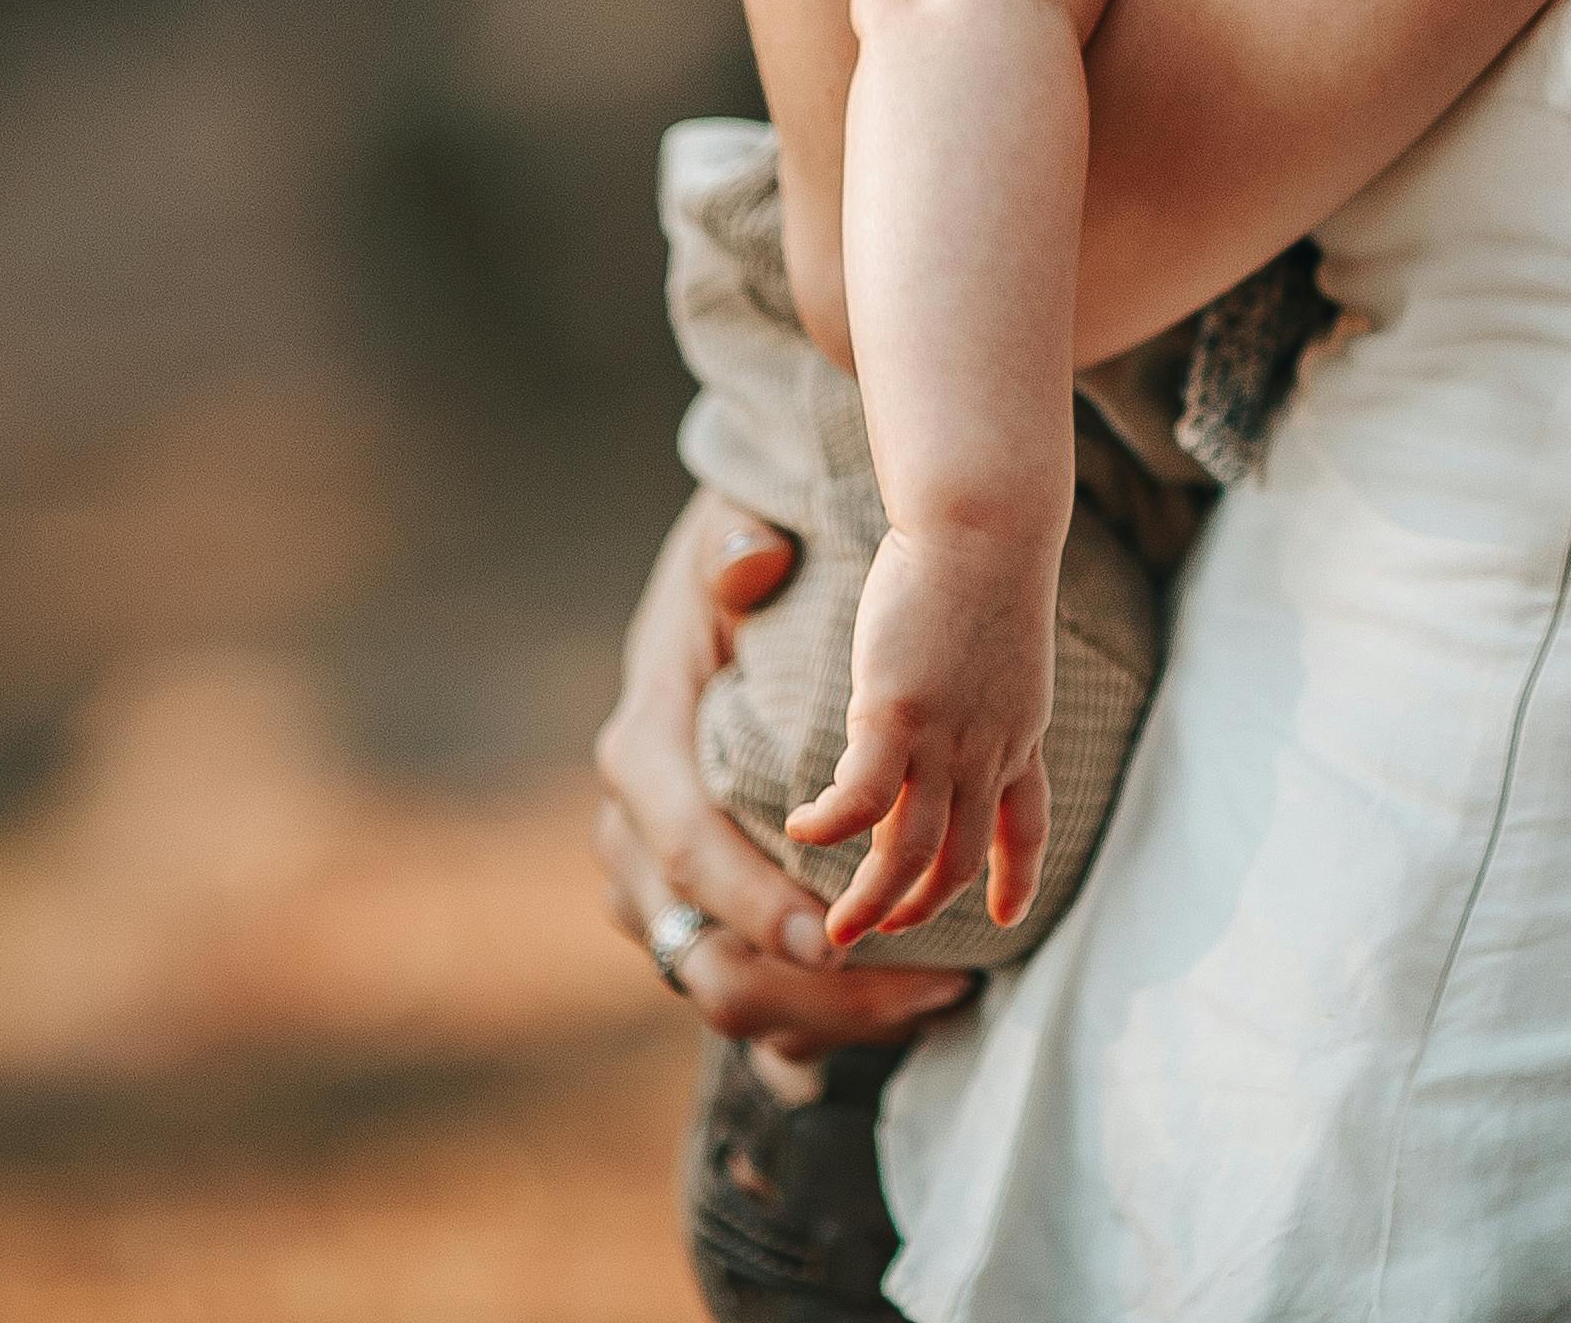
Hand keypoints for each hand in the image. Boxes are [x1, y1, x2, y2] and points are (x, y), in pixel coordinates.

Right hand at [592, 488, 979, 1058]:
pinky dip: (821, 1025)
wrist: (724, 613)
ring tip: (937, 996)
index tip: (836, 937)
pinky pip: (755, 997)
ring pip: (734, 999)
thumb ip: (735, 553)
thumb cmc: (741, 580)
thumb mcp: (731, 546)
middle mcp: (633, 840)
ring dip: (834, 1020)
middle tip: (921, 987)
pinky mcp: (702, 918)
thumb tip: (752, 560)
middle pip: (707, 962)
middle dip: (813, 995)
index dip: (755, 905)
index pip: (687, 852)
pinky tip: (903, 1018)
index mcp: (641, 753)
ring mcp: (662, 893)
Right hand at [785, 513, 1058, 944]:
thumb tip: (945, 678)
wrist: (987, 518)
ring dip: (874, 899)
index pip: (1030, 821)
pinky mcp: (899, 716)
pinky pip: (860, 801)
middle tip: (885, 932)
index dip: (1020, 874)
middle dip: (924, 904)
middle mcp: (989, 749)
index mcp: (1018, 728)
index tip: (1009, 914)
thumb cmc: (984, 549)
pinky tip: (801, 829)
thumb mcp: (996, 633)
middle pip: (964, 857)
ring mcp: (947, 739)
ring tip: (837, 933)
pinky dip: (830, 826)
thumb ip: (976, 675)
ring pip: (912, 852)